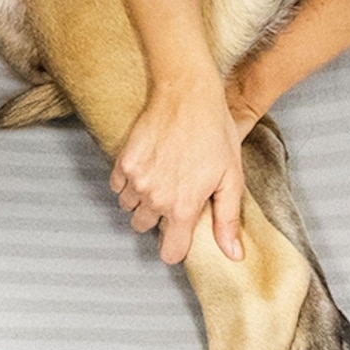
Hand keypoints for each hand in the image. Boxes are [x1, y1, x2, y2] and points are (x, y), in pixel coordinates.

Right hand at [111, 78, 245, 265]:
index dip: (175, 247)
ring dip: (141, 199)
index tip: (179, 237)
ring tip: (160, 178)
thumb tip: (232, 255)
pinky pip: (117, 186)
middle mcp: (156, 198)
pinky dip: (128, 182)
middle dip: (157, 217)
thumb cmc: (214, 132)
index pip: (170, 252)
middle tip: (173, 194)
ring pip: (129, 207)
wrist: (188, 95)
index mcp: (184, 207)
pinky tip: (147, 166)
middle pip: (143, 227)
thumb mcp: (231, 178)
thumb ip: (226, 219)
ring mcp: (136, 180)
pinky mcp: (124, 162)